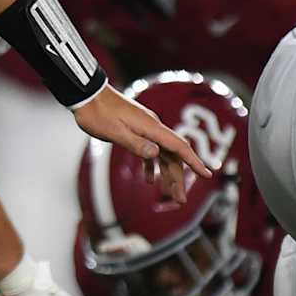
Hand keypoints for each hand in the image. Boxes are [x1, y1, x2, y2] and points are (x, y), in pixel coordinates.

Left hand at [72, 85, 210, 204]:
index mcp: (151, 127)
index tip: (207, 175)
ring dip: (166, 174)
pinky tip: (148, 180)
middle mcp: (153, 127)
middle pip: (173, 155)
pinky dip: (152, 165)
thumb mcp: (115, 132)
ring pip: (162, 154)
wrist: (87, 95)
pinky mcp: (136, 129)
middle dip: (178, 178)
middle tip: (179, 200)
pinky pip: (150, 150)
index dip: (194, 162)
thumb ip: (136, 144)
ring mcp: (145, 128)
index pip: (179, 146)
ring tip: (168, 195)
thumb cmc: (98, 114)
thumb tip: (156, 154)